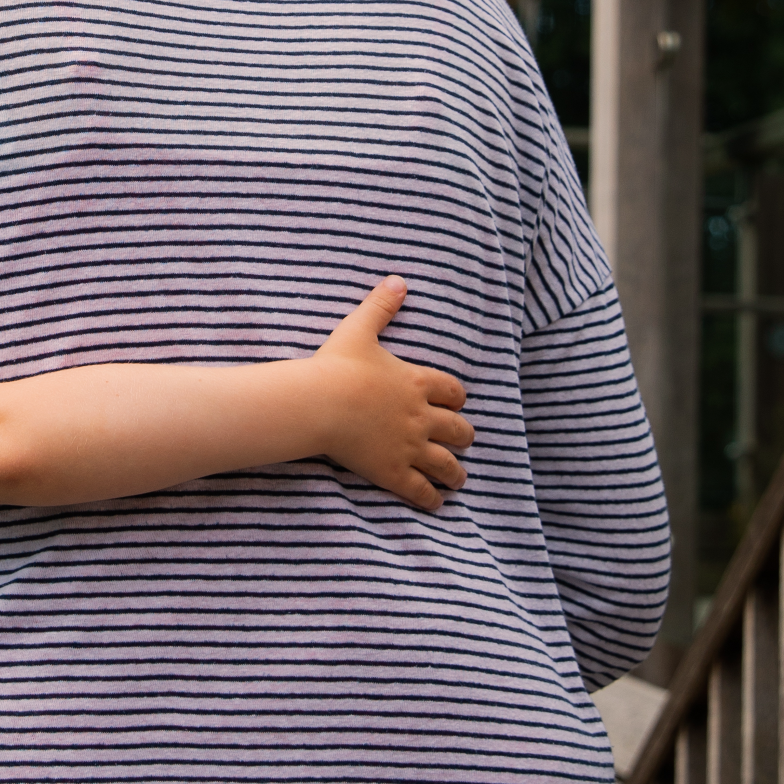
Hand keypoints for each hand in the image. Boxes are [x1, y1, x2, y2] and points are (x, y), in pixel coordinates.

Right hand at [311, 279, 473, 510]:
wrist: (320, 403)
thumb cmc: (337, 366)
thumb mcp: (359, 329)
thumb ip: (381, 306)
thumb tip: (398, 280)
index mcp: (417, 383)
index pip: (453, 392)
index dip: (457, 399)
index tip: (457, 404)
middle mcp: (422, 417)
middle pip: (458, 430)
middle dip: (463, 437)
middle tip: (463, 441)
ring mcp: (410, 447)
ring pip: (447, 464)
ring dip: (456, 472)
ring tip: (458, 479)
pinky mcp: (393, 471)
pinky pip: (421, 490)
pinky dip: (432, 498)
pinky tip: (436, 503)